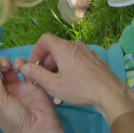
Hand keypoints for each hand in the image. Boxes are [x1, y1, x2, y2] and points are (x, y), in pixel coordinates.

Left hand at [0, 50, 71, 132]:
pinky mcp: (29, 83)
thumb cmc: (15, 119)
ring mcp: (16, 86)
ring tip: (8, 66)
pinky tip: (21, 67)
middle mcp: (1, 91)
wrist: (39, 127)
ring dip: (6, 62)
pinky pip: (23, 68)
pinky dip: (21, 64)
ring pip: (7, 67)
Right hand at [15, 34, 133, 124]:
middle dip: (45, 61)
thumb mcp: (54, 85)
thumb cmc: (80, 88)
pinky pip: (76, 57)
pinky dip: (68, 65)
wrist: (109, 92)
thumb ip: (37, 74)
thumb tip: (24, 66)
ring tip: (55, 81)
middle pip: (55, 47)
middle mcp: (75, 45)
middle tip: (42, 77)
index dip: (36, 51)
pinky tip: (70, 81)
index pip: (44, 39)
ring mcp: (87, 51)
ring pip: (66, 53)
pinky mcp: (94, 58)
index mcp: (64, 48)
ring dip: (57, 64)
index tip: (33, 66)